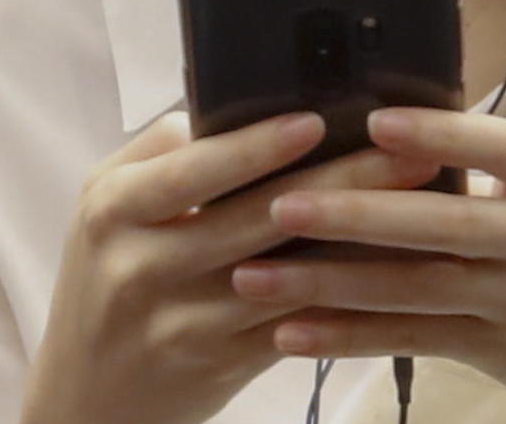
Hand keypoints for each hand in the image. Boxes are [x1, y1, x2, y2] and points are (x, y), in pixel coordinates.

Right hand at [20, 112, 442, 423]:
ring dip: (360, 244)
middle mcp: (143, 267)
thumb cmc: (104, 283)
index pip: (192, 171)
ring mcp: (184, 322)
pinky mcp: (221, 365)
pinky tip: (392, 272)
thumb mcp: (101, 209)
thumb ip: (158, 157)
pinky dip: (346, 298)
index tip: (316, 119)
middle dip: (342, 182)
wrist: (86, 396)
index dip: (256, 146)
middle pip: (256, 218)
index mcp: (114, 211)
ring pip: (288, 278)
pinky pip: (297, 324)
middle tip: (409, 155)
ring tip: (419, 211)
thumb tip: (227, 110)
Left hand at [237, 108, 505, 423]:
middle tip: (279, 204)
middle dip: (354, 214)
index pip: (498, 146)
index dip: (438, 136)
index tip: (375, 122)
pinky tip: (291, 332)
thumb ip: (486, 165)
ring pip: (414, 288)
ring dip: (328, 282)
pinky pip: (411, 340)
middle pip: (442, 223)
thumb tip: (376, 127)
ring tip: (253, 274)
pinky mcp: (501, 349)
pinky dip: (347, 336)